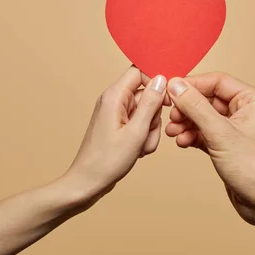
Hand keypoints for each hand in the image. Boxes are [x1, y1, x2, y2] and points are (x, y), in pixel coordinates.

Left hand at [63, 66, 167, 207]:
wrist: (88, 183)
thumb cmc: (107, 161)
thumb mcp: (136, 132)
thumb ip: (150, 103)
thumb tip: (162, 79)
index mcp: (114, 96)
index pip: (139, 71)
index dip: (156, 83)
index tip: (167, 100)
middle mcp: (114, 101)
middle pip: (147, 95)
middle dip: (153, 116)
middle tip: (145, 134)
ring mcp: (116, 114)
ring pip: (146, 112)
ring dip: (149, 130)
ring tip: (139, 146)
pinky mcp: (119, 126)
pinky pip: (140, 124)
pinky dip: (143, 137)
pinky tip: (137, 150)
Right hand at [165, 72, 254, 225]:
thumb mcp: (220, 133)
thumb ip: (196, 107)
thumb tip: (176, 87)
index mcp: (253, 100)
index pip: (217, 82)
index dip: (192, 85)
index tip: (171, 90)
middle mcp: (246, 111)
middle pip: (208, 99)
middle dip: (187, 108)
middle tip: (172, 116)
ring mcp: (237, 129)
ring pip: (205, 117)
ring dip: (187, 123)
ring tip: (173, 132)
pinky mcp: (229, 145)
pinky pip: (206, 132)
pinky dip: (193, 135)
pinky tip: (182, 142)